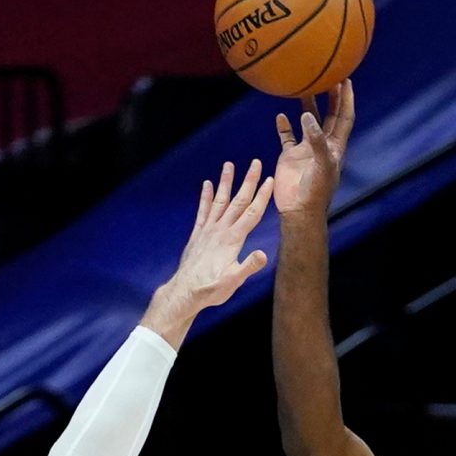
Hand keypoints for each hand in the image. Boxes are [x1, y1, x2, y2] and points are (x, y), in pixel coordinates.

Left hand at [141, 160, 275, 345]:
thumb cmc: (211, 289)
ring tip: (230, 164)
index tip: (270, 179)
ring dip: (226, 182)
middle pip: (238, 201)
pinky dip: (206, 197)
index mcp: (233, 239)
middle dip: (249, 181)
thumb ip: (248, 266)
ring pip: (220, 201)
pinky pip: (203, 211)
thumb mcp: (233, 281)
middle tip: (256, 163)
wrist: (185, 292)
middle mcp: (220, 230)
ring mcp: (208, 230)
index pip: (252, 213)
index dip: (262, 196)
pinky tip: (207, 184)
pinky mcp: (198, 234)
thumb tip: (263, 255)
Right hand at [273, 81, 352, 215]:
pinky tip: (280, 114)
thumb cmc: (315, 191)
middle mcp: (322, 144)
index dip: (346, 99)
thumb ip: (315, 139)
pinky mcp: (290, 156)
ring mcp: (305, 149)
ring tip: (302, 87)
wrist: (299, 210)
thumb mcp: (320, 163)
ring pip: (306, 121)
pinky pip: (287, 136)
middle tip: (329, 75)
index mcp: (335, 145)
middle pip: (329, 114)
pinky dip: (284, 125)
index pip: (344, 116)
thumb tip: (307, 115)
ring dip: (306, 105)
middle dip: (330, 96)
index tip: (346, 79)